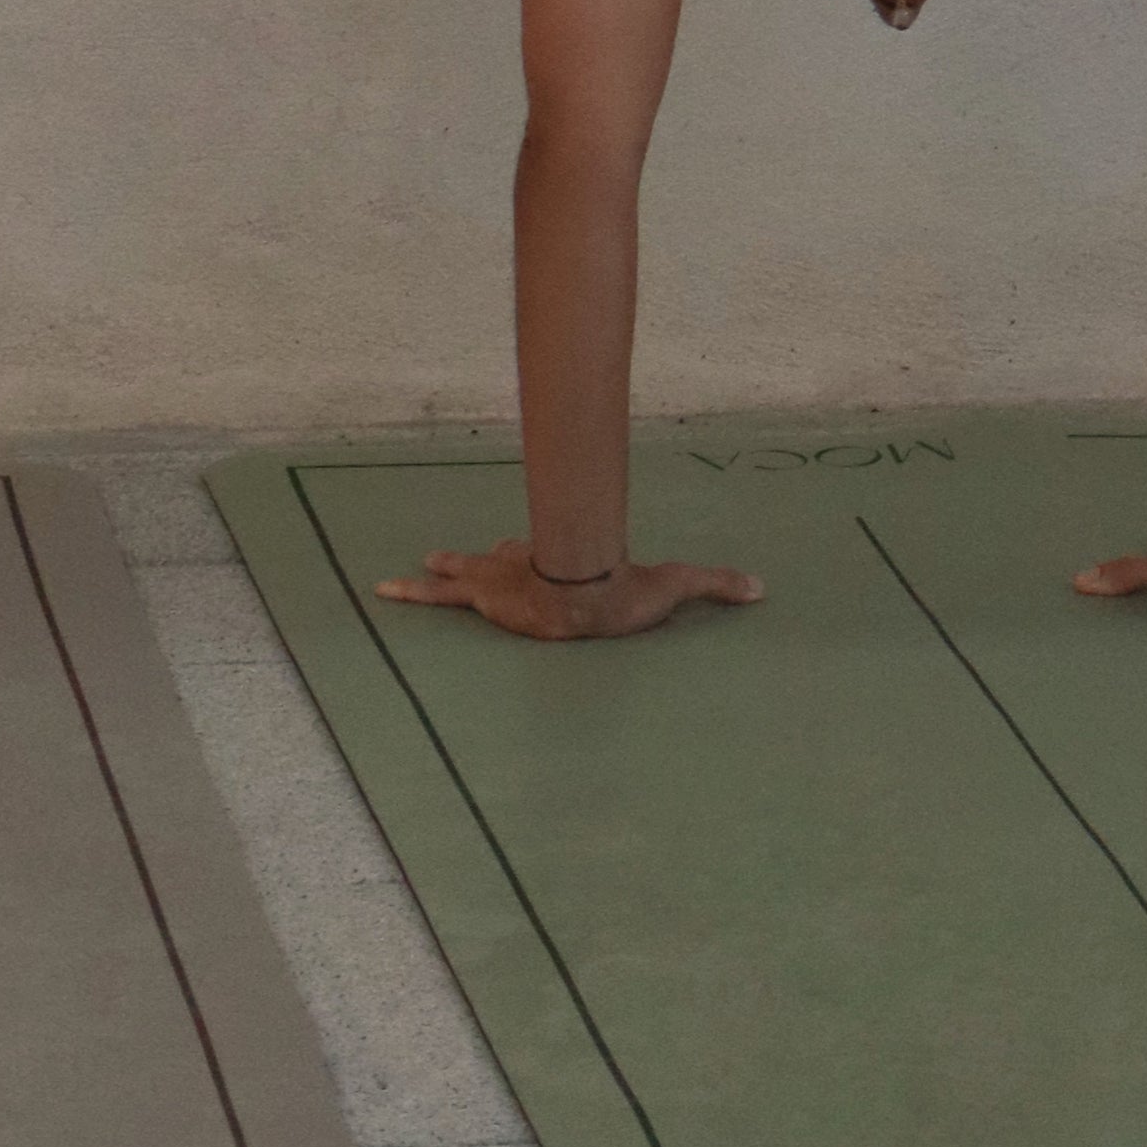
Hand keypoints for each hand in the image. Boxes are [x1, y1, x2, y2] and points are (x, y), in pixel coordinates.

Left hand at [377, 536, 762, 642]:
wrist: (588, 598)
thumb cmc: (623, 592)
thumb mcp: (673, 588)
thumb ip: (714, 586)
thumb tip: (760, 586)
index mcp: (561, 566)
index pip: (536, 555)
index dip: (522, 554)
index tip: (510, 548)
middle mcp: (525, 568)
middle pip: (493, 560)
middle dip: (471, 562)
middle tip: (440, 557)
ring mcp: (501, 582)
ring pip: (458, 578)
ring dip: (432, 578)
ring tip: (390, 583)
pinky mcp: (484, 596)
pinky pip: (442, 595)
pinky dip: (417, 591)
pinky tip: (385, 590)